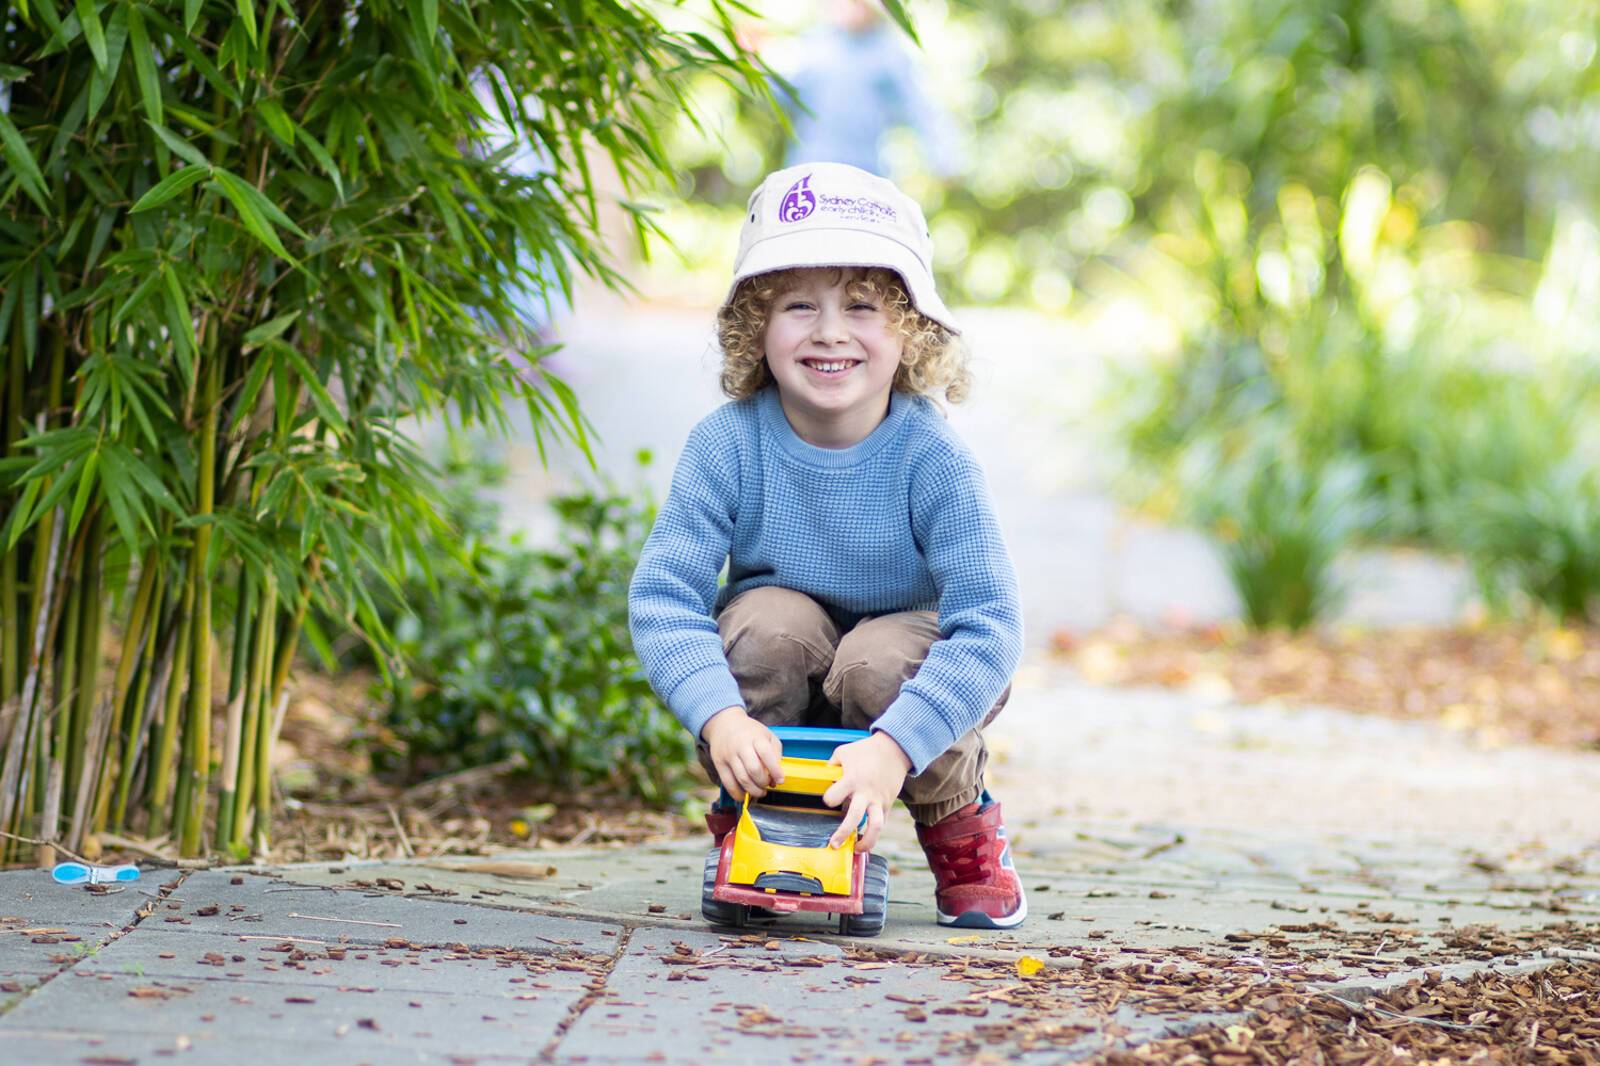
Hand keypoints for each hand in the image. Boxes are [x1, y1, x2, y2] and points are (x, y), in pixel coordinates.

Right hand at [701, 706, 783, 800]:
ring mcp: (729, 756)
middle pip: (754, 769)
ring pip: (742, 779)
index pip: (767, 755)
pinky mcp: (719, 764)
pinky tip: (745, 795)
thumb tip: (776, 778)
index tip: (780, 780)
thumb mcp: (768, 735)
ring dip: (753, 790)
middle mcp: (741, 746)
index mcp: (756, 737)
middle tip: (768, 784)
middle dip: (764, 782)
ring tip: (760, 791)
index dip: (775, 771)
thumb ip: (776, 754)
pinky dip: (738, 794)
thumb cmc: (750, 732)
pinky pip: (728, 784)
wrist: (724, 723)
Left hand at [822, 731, 910, 851]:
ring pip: (876, 827)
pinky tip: (866, 838)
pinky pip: (882, 823)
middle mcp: (866, 793)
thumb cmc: (866, 750)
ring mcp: (879, 800)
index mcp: (852, 780)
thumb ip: (831, 767)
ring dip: (867, 842)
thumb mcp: (843, 752)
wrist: (895, 749)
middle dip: (842, 833)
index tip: (829, 799)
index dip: (828, 799)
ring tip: (857, 850)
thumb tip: (822, 778)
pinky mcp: (888, 804)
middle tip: (834, 844)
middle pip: (854, 818)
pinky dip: (874, 833)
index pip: (833, 797)